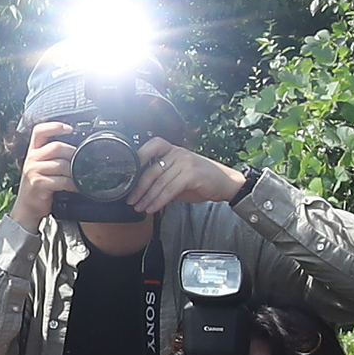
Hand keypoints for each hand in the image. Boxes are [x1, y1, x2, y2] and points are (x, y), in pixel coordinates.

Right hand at [14, 120, 74, 226]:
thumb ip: (52, 156)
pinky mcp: (39, 184)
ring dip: (75, 172)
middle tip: (82, 160)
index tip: (69, 128)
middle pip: (56, 147)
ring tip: (81, 176)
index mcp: (33, 151)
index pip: (40, 131)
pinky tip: (76, 187)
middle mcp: (31, 159)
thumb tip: (76, 150)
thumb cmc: (37, 187)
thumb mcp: (40, 167)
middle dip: (73, 153)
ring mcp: (34, 171)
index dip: (55, 126)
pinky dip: (73, 184)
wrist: (26, 208)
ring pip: (61, 165)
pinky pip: (61, 181)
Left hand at [127, 137, 243, 213]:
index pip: (151, 146)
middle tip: (131, 199)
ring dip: (147, 198)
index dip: (137, 158)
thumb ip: (164, 180)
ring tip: (140, 208)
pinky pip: (170, 189)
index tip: (127, 176)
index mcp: (173, 150)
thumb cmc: (203, 180)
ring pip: (159, 182)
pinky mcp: (191, 174)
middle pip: (151, 170)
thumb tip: (143, 191)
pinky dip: (159, 201)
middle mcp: (178, 153)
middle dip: (138, 188)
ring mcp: (185, 162)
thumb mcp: (180, 177)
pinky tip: (153, 208)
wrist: (227, 184)